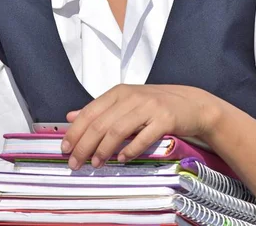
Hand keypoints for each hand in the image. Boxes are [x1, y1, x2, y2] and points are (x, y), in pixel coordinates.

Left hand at [61, 83, 221, 169]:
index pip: (90, 112)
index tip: (65, 148)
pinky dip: (131, 149)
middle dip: (84, 145)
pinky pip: (144, 136)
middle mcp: (132, 97)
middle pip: (101, 123)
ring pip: (118, 129)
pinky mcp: (165, 119)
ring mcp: (148, 107)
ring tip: (95, 163)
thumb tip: (71, 116)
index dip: (75, 131)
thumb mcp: (125, 102)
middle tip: (75, 163)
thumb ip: (99, 109)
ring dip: (104, 150)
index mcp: (119, 92)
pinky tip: (122, 159)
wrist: (191, 104)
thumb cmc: (155, 105)